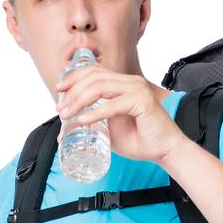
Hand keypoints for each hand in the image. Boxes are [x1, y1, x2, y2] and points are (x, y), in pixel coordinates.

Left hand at [55, 65, 182, 167]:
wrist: (164, 151)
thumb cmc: (140, 140)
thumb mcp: (109, 131)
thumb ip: (92, 125)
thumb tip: (66, 130)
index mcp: (122, 84)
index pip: (94, 72)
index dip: (74, 77)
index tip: (58, 88)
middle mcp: (129, 82)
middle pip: (93, 78)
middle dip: (72, 92)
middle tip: (60, 109)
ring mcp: (136, 89)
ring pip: (100, 87)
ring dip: (79, 101)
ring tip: (66, 115)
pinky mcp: (141, 101)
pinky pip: (112, 105)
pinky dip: (95, 113)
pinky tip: (83, 120)